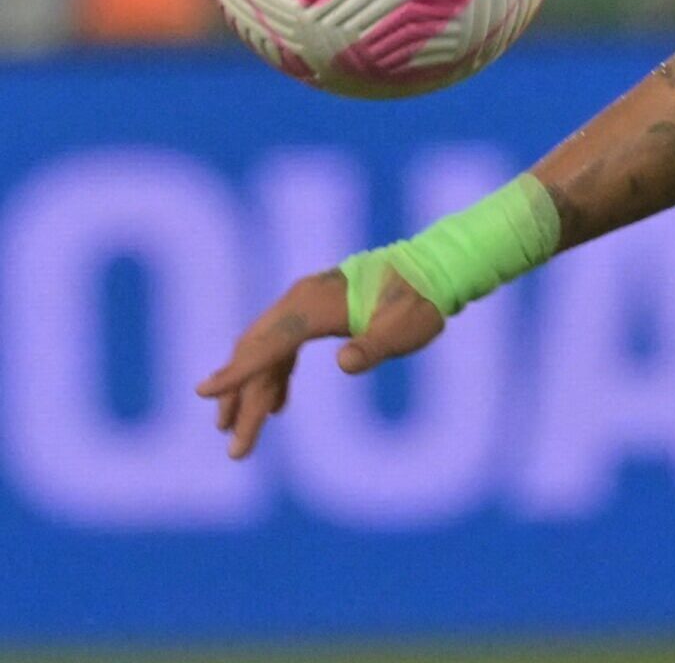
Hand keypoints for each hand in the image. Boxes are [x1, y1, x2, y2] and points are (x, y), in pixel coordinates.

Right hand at [196, 267, 447, 459]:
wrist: (436, 268)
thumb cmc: (422, 301)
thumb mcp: (404, 329)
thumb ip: (373, 347)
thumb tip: (345, 364)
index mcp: (315, 305)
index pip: (267, 344)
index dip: (237, 373)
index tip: (203, 393)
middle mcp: (301, 301)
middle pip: (258, 352)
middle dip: (241, 396)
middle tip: (231, 440)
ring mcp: (307, 304)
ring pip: (267, 351)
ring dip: (253, 390)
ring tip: (239, 433)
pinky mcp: (317, 312)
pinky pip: (284, 346)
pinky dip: (276, 375)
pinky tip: (277, 405)